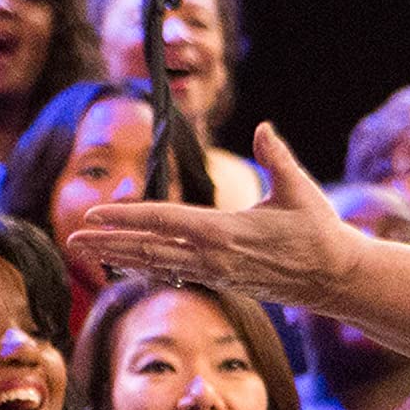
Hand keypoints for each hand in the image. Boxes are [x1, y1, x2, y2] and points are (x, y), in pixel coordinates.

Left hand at [66, 123, 364, 308]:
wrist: (337, 279)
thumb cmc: (321, 233)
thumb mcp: (300, 190)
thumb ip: (277, 157)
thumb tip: (264, 127)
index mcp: (225, 233)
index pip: (164, 221)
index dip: (126, 216)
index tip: (94, 213)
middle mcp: (214, 258)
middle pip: (150, 248)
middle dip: (109, 241)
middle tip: (73, 236)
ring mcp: (217, 274)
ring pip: (158, 264)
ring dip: (122, 255)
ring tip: (90, 249)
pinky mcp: (224, 282)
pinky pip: (176, 273)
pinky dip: (148, 266)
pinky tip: (129, 262)